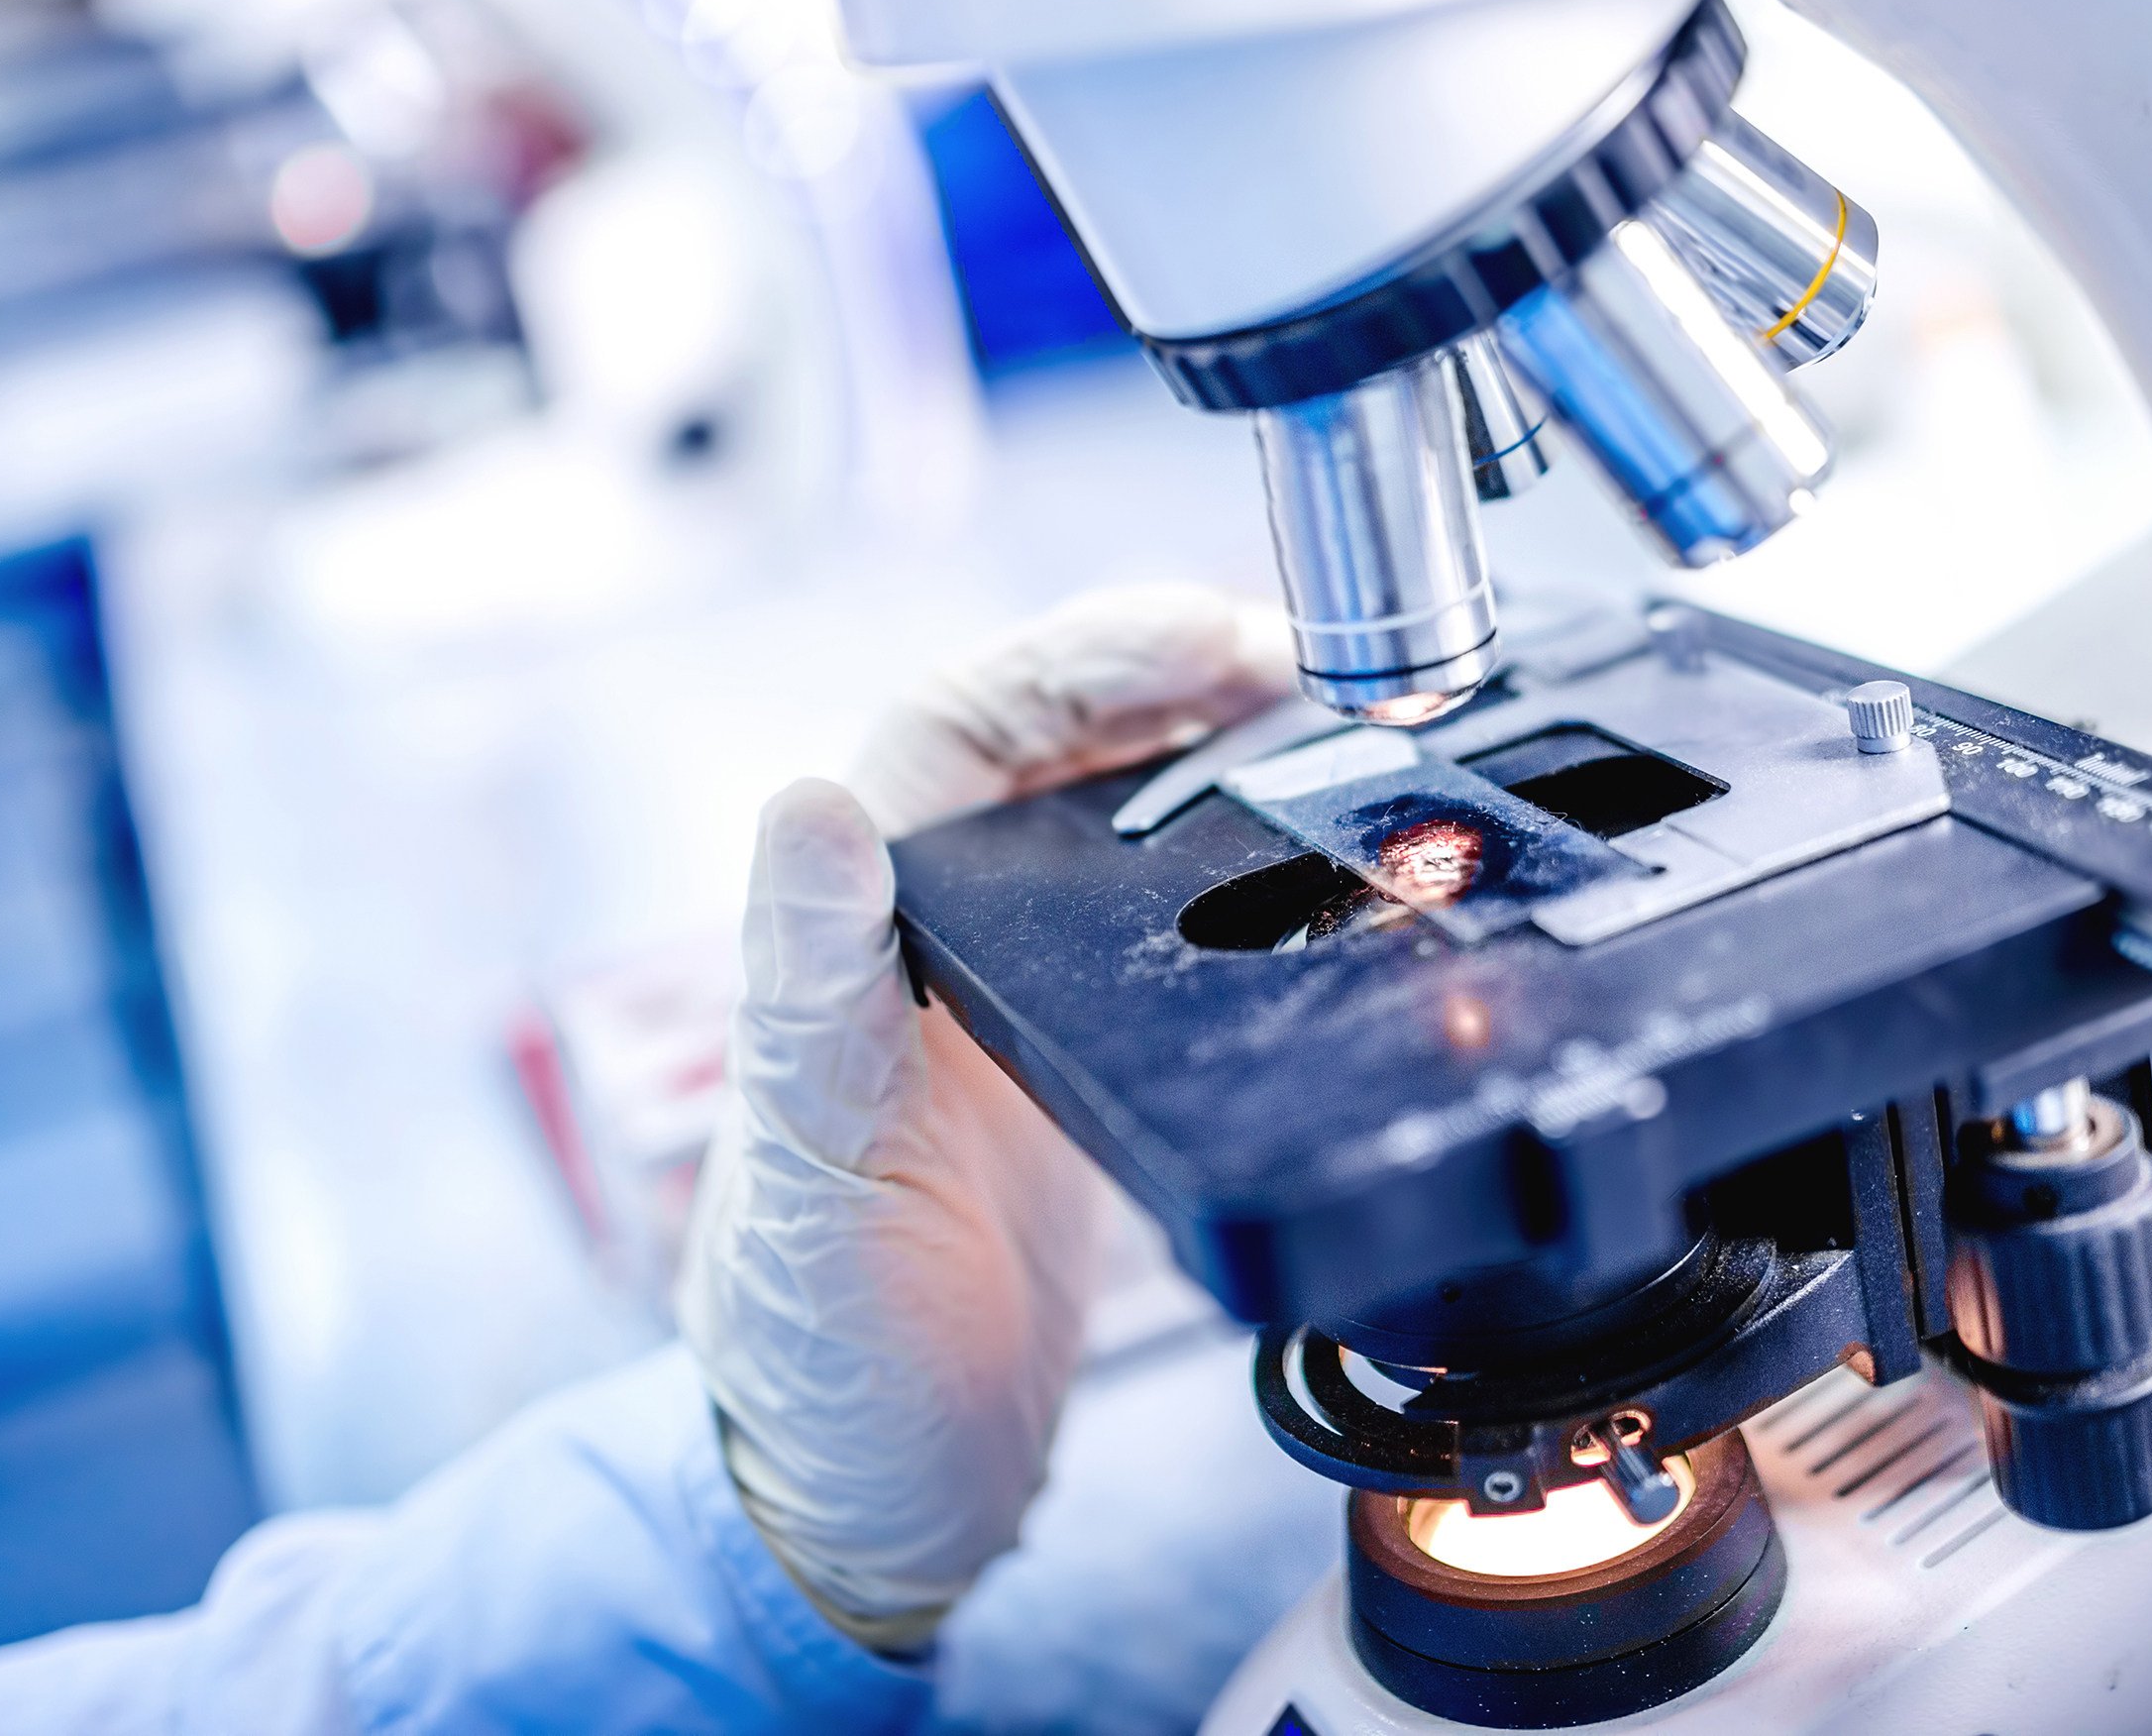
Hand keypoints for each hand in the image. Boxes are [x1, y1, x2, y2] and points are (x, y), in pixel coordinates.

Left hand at [675, 586, 1287, 1650]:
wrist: (873, 1511)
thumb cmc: (814, 1365)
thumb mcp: (810, 1184)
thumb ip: (810, 1000)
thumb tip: (808, 807)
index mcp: (855, 946)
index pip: (954, 729)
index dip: (1078, 659)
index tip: (1211, 640)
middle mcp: (933, 947)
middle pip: (1052, 741)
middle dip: (1175, 671)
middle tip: (1318, 663)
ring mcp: (1017, 1002)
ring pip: (1117, 810)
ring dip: (1218, 743)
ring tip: (1343, 717)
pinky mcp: (1087, 1069)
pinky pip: (1168, 916)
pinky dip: (1246, 856)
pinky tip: (1326, 848)